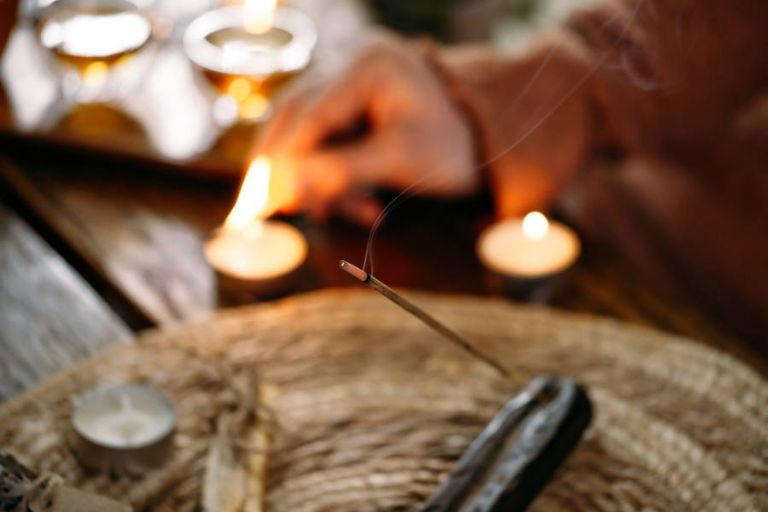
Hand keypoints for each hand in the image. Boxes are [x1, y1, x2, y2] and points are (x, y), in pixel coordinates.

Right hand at [257, 32, 477, 225]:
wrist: (492, 142)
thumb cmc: (455, 148)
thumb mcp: (401, 160)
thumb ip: (341, 171)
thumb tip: (284, 188)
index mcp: (369, 66)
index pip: (310, 117)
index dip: (284, 162)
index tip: (263, 202)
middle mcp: (353, 65)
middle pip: (295, 118)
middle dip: (284, 169)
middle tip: (263, 210)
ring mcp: (353, 83)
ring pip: (306, 131)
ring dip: (310, 177)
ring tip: (320, 213)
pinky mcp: (356, 106)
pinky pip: (327, 140)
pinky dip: (333, 176)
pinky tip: (354, 206)